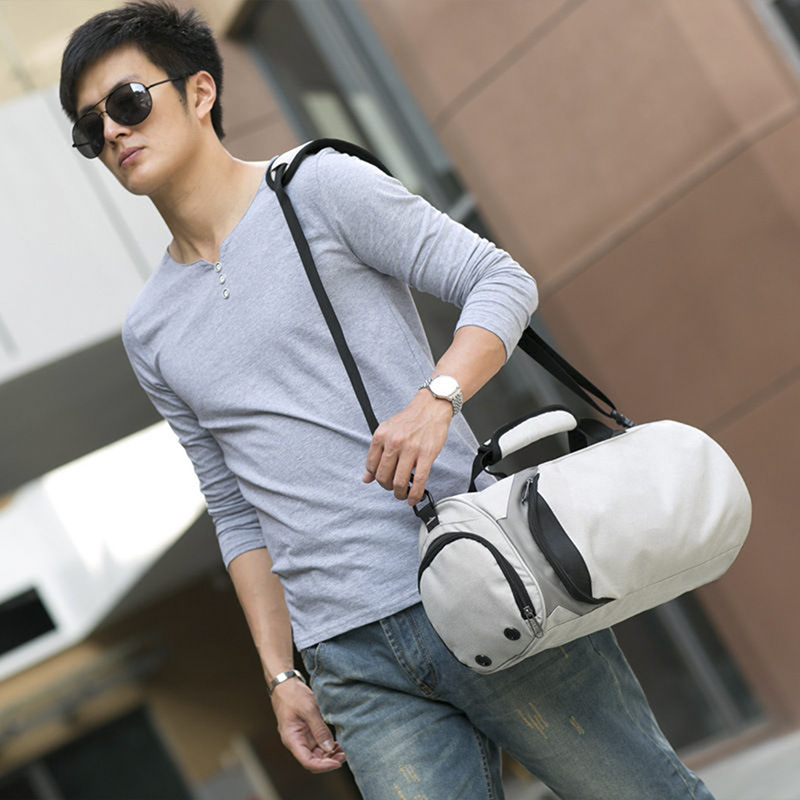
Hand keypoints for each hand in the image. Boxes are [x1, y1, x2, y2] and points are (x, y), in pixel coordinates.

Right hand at [271, 679, 345, 772]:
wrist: (286, 684)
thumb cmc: (293, 695)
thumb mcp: (308, 709)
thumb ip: (319, 728)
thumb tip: (329, 748)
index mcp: (292, 739)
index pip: (307, 762)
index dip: (323, 766)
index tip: (337, 763)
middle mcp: (297, 742)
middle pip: (314, 760)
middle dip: (329, 761)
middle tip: (345, 755)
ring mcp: (302, 737)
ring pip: (317, 753)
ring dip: (330, 754)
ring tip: (344, 750)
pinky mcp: (308, 731)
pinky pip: (319, 744)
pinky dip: (328, 745)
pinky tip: (338, 743)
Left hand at [363, 389, 452, 504]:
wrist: (430, 407)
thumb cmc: (410, 419)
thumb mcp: (386, 431)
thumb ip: (376, 453)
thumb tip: (367, 477)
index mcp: (381, 436)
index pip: (371, 466)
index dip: (375, 477)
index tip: (381, 480)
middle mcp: (394, 442)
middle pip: (383, 477)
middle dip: (387, 487)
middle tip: (392, 488)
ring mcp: (410, 449)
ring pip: (399, 482)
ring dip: (400, 494)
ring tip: (402, 494)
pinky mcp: (426, 454)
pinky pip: (419, 480)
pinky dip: (415, 494)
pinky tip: (413, 498)